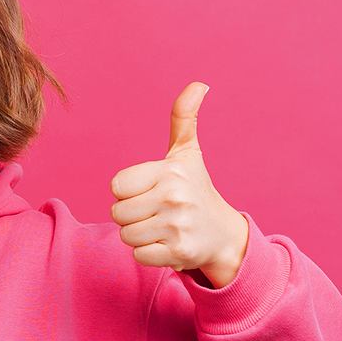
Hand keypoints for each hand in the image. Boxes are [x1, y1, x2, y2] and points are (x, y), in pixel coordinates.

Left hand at [109, 83, 248, 287]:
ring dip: (138, 235)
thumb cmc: (196, 190)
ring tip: (161, 227)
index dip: (128, 192)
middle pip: (117, 213)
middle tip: (155, 212)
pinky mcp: (179, 252)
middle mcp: (174, 197)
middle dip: (131, 216)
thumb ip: (184, 118)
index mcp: (170, 171)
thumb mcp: (187, 154)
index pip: (117, 186)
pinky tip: (167, 244)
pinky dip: (148, 253)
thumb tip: (199, 85)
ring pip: (126, 235)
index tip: (149, 191)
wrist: (224, 235)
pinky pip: (138, 255)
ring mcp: (177, 226)